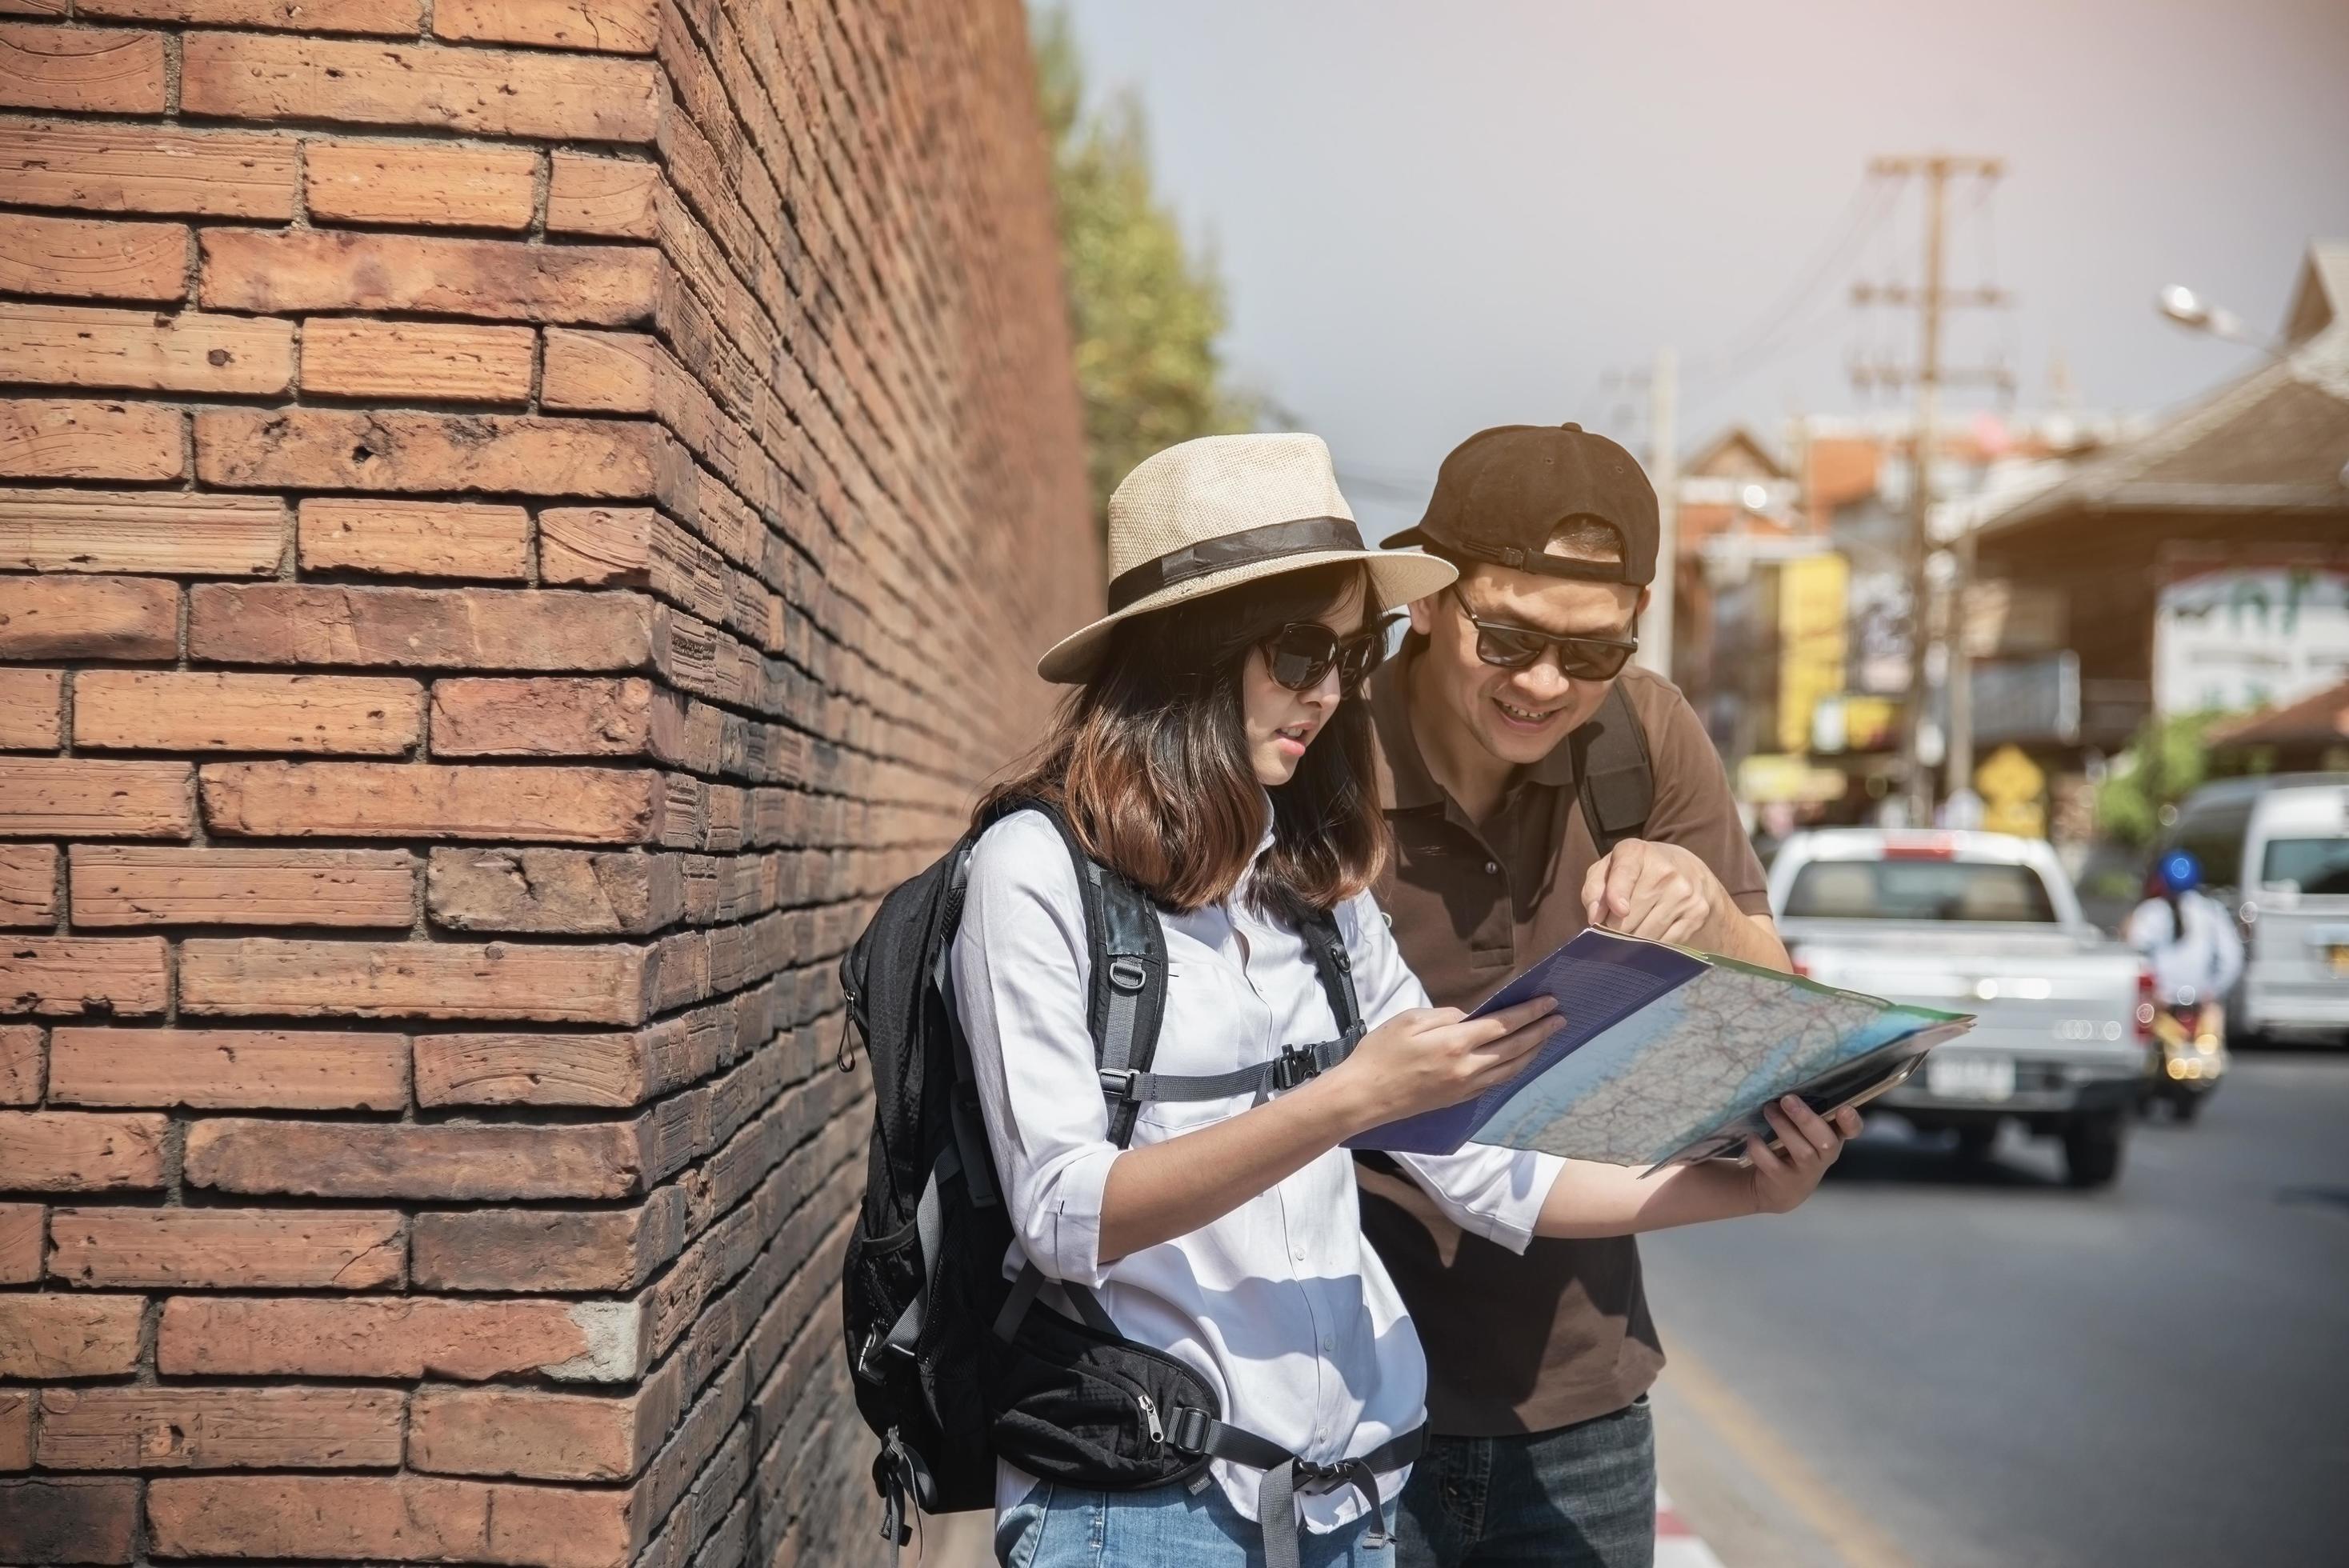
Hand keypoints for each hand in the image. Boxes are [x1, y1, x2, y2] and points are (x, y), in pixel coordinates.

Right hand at [1326, 997, 1562, 1132]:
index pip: (1503, 1024)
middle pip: (1515, 1046)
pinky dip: (1515, 1068)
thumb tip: (1470, 1017)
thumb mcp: (1409, 1021)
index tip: (1549, 1001)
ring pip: (1511, 1068)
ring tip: (1547, 1037)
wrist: (1364, 1097)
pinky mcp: (1459, 1099)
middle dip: (1540, 1030)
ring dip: (1533, 1051)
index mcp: (1454, 1042)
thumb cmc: (1380, 1053)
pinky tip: (1521, 1060)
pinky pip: (1497, 1082)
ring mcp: (1465, 1086)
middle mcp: (1467, 1066)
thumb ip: (1445, 1016)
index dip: (1529, 1012)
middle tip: (1559, 1017)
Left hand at [1582, 839, 1723, 944]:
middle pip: (1631, 915)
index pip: (1625, 873)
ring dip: (1633, 942)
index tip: (1618, 910)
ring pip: (1648, 934)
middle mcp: (1665, 870)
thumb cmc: (1636, 872)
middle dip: (1616, 928)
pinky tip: (1651, 937)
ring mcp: (1684, 893)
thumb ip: (1594, 890)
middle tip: (1614, 927)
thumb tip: (1594, 917)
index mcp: (1636, 852)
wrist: (1687, 870)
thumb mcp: (1608, 869)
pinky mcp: (1697, 914)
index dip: (1617, 893)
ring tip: (1631, 931)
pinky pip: (1667, 943)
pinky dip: (1653, 947)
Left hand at [1745, 1097, 1862, 1213]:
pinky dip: (1761, 1149)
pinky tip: (1753, 1136)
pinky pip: (1773, 1165)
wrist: (1776, 1189)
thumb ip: (1803, 1114)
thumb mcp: (1803, 1132)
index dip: (1851, 1121)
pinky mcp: (1784, 1182)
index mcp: (1833, 1137)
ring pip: (1802, 1151)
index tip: (1845, 1109)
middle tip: (1787, 1099)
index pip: (1852, 1131)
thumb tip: (1789, 1091)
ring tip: (1768, 1110)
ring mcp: (1806, 1172)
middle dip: (1807, 1119)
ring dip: (1783, 1128)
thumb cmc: (1792, 1149)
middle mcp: (1824, 1156)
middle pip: (1826, 1141)